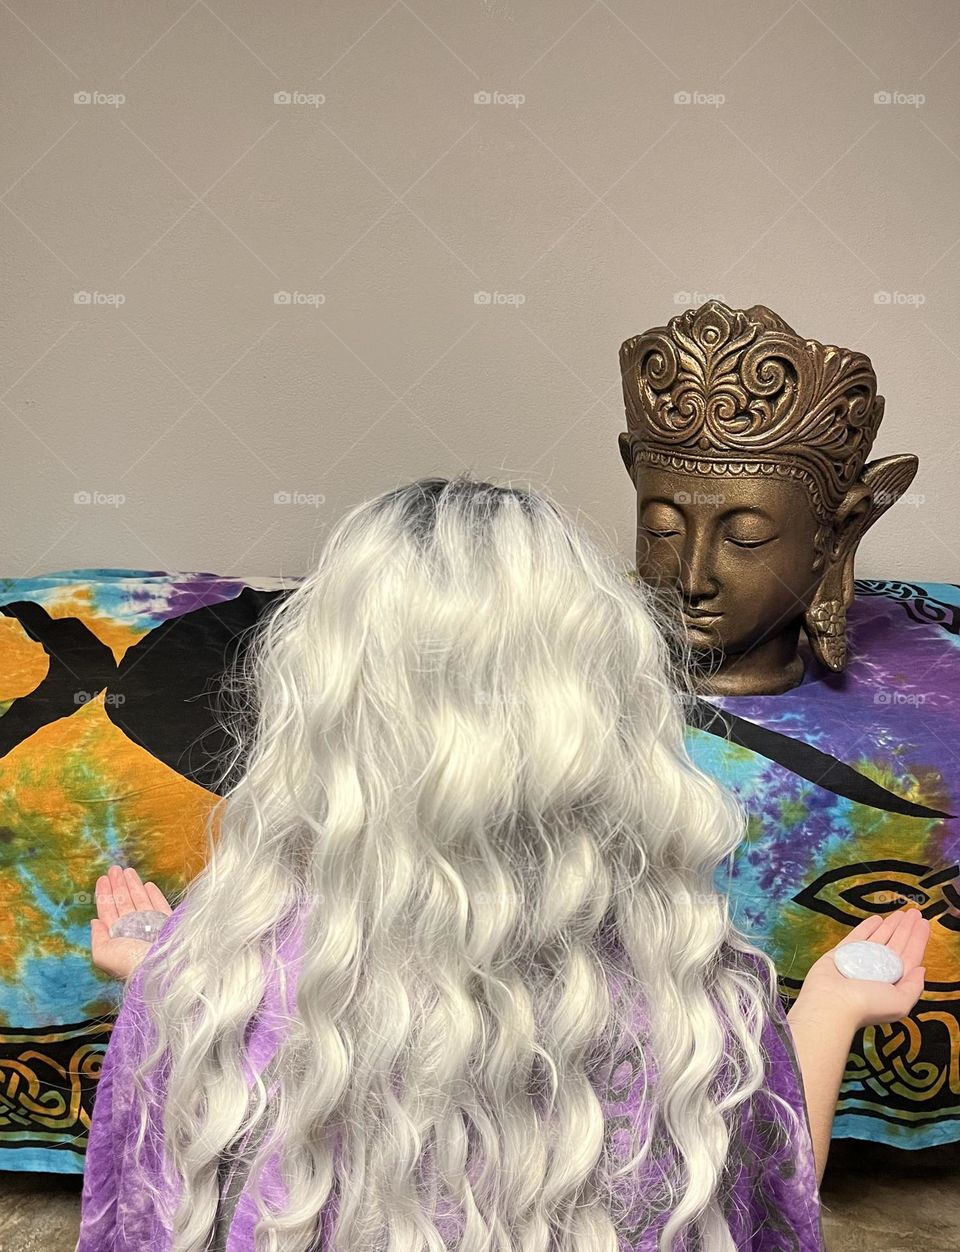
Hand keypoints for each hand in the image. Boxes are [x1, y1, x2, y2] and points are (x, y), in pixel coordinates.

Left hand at [91, 865, 172, 980]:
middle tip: (114, 868)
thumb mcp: (103, 953)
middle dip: (118, 885)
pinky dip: (154, 894)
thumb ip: (97, 937)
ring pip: (140, 900)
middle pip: (123, 902)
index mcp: (117, 936)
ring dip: (133, 884)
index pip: (108, 910)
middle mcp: (133, 929)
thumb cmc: (129, 962)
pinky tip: (148, 885)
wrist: (160, 969)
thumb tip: (94, 921)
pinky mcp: (168, 922)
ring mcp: (151, 925)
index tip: (102, 879)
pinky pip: (160, 904)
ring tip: (127, 870)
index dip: (104, 894)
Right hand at [794, 905, 929, 1032]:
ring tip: (900, 913)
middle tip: (913, 912)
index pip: (910, 956)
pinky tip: (876, 919)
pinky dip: (867, 927)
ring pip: (879, 938)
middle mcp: (879, 969)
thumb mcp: (901, 1002)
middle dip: (906, 928)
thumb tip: (922, 970)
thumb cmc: (867, 1005)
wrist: (832, 1003)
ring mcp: (861, 960)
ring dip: (890, 925)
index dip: (918, 939)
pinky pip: (857, 936)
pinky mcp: (843, 953)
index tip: (924, 923)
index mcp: (894, 981)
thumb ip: (914, 986)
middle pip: (897, 943)